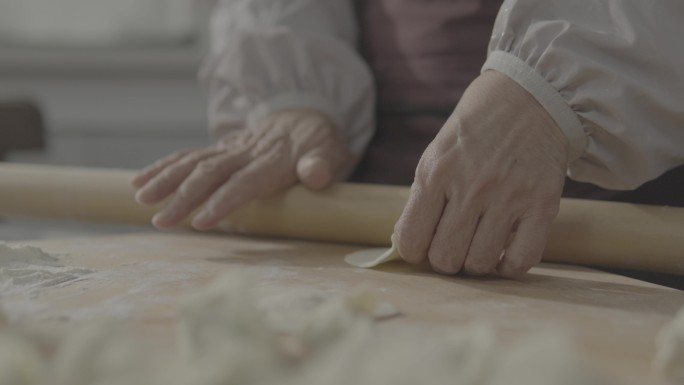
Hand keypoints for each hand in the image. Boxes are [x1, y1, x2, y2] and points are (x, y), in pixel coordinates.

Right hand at [131, 108, 348, 229]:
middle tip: (161, 221)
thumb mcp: (331, 151)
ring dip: (165, 180)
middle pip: (211, 173)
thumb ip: (322, 164)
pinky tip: (139, 181)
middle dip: (184, 197)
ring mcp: (229, 150)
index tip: (201, 221)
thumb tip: (314, 174)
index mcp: (273, 160)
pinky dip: (163, 167)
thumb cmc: (318, 142)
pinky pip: (187, 156)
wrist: (304, 113)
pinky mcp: (219, 150)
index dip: (223, 201)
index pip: (245, 182)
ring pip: (192, 162)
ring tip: (142, 200)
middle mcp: (245, 153)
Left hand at [394, 71, 568, 277]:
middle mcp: (470, 186)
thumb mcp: (436, 153)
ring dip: (475, 264)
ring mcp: (508, 196)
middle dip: (444, 260)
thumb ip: (422, 197)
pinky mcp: (542, 204)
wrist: (530, 97)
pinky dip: (508, 267)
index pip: (411, 239)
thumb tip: (408, 244)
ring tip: (477, 246)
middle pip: (445, 258)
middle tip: (453, 246)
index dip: (413, 252)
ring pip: (479, 263)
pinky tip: (503, 255)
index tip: (423, 246)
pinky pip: (521, 260)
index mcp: (436, 172)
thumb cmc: (476, 129)